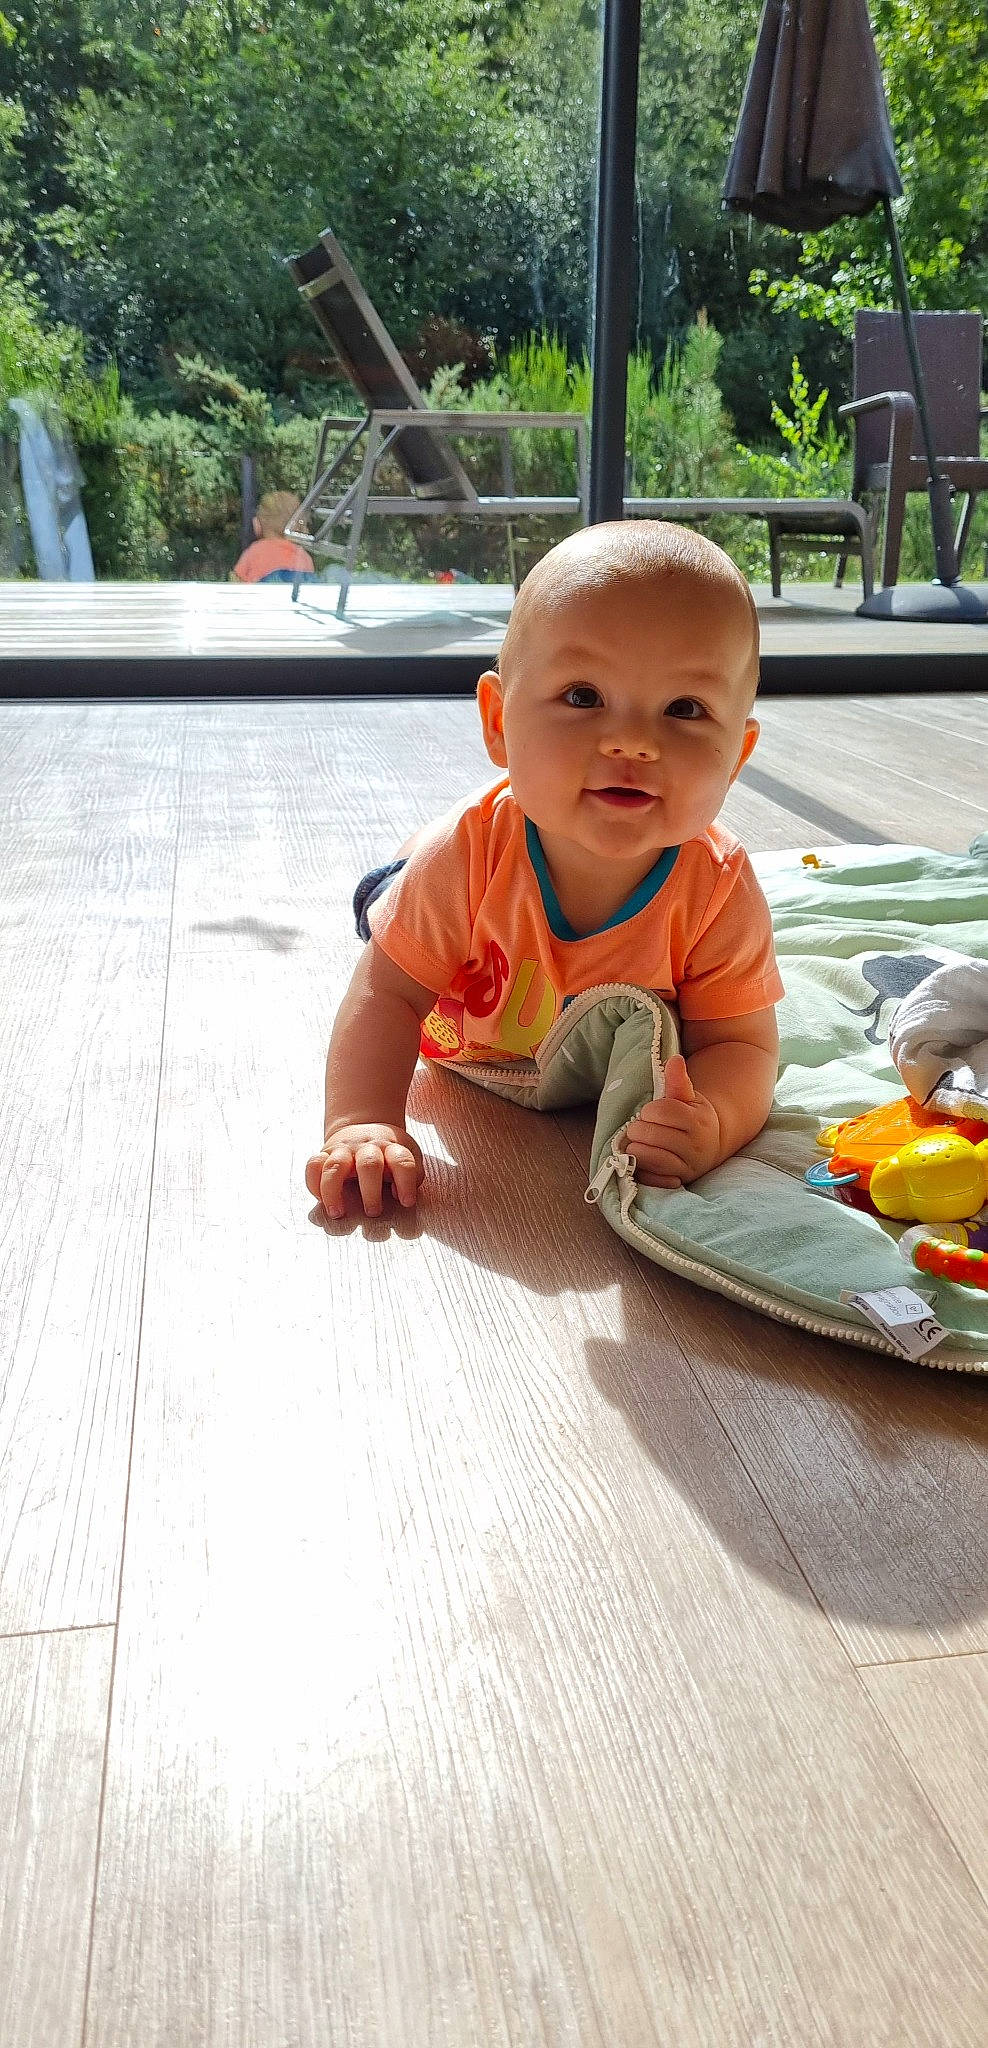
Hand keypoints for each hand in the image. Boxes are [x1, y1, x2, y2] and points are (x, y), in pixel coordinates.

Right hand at [305, 1122, 423, 1218]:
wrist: (364, 1125)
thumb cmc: (389, 1151)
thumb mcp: (408, 1154)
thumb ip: (412, 1175)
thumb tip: (400, 1195)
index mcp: (391, 1147)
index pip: (402, 1162)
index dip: (406, 1183)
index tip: (407, 1202)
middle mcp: (367, 1147)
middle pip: (368, 1165)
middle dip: (370, 1192)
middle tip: (373, 1212)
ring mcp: (343, 1149)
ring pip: (335, 1166)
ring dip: (334, 1191)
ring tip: (337, 1213)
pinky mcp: (325, 1153)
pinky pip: (313, 1165)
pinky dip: (314, 1184)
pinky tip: (321, 1200)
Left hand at [624, 1054, 721, 1187]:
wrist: (711, 1145)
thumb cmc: (692, 1117)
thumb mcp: (688, 1097)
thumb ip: (678, 1080)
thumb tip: (674, 1059)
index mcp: (697, 1121)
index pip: (659, 1111)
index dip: (649, 1111)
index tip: (651, 1113)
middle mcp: (695, 1146)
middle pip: (648, 1134)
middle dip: (638, 1129)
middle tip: (643, 1128)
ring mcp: (686, 1167)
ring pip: (645, 1156)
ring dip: (636, 1148)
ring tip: (641, 1143)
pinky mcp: (677, 1182)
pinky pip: (650, 1178)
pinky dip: (642, 1170)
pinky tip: (645, 1161)